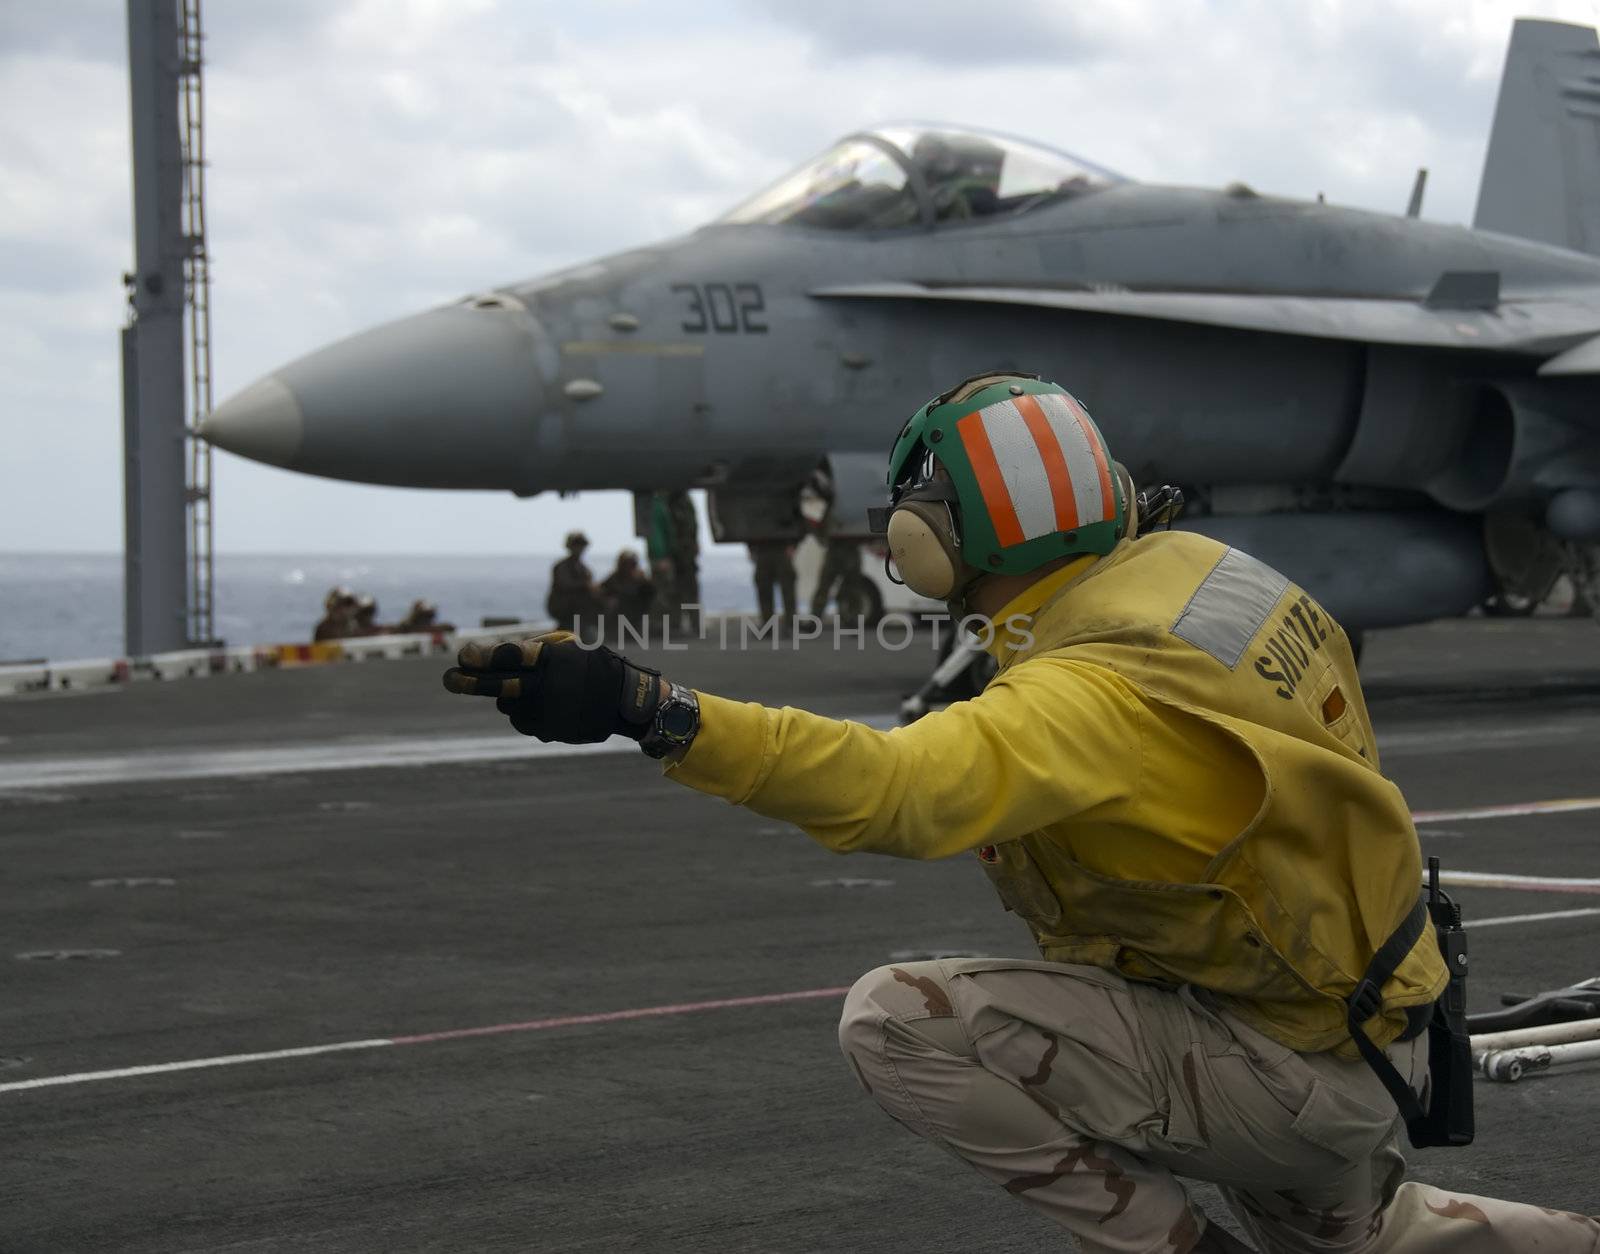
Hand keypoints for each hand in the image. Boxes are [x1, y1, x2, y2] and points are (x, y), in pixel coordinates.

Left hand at [442, 631, 661, 743]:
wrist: (624, 700)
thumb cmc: (591, 667)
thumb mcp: (567, 648)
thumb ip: (533, 650)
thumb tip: (489, 658)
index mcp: (550, 659)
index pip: (509, 656)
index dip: (482, 657)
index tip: (462, 656)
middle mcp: (546, 685)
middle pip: (498, 684)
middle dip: (468, 681)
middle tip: (449, 679)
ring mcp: (546, 710)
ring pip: (507, 704)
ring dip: (507, 698)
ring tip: (532, 692)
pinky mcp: (547, 729)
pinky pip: (521, 721)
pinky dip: (524, 714)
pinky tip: (545, 707)